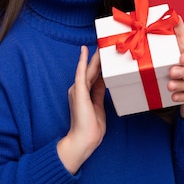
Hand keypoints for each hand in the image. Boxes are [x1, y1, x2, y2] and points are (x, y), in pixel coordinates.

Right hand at [57, 46, 106, 174]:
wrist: (84, 140)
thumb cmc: (91, 127)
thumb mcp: (98, 106)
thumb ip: (98, 93)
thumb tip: (103, 82)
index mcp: (84, 93)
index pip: (94, 75)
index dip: (100, 65)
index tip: (105, 55)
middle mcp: (79, 89)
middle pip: (91, 70)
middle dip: (97, 57)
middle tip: (104, 44)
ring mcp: (77, 89)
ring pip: (87, 69)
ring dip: (93, 57)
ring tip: (100, 44)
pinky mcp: (78, 91)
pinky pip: (81, 73)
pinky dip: (82, 61)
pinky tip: (85, 51)